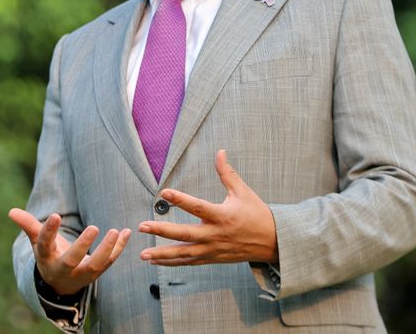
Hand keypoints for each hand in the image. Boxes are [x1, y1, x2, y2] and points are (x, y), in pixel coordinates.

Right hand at [9, 208, 130, 294]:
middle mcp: (64, 269)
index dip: (49, 231)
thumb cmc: (49, 256)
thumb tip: (11, 211)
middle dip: (83, 245)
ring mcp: (82, 273)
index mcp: (47, 259)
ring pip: (96, 265)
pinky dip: (120, 248)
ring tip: (116, 230)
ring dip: (108, 249)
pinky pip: (110, 262)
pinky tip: (127, 231)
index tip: (55, 215)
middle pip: (72, 260)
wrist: (61, 284)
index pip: (45, 245)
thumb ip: (28, 225)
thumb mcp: (38, 242)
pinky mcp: (97, 272)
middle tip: (94, 227)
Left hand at [138, 149, 277, 265]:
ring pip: (184, 254)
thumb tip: (219, 152)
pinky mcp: (213, 258)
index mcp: (223, 215)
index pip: (197, 206)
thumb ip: (227, 173)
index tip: (164, 192)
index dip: (181, 199)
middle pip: (185, 234)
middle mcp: (215, 234)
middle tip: (143, 226)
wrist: (272, 242)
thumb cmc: (257, 214)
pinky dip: (173, 263)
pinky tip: (157, 261)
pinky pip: (190, 262)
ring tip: (144, 254)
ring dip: (162, 254)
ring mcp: (213, 249)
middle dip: (162, 231)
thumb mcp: (243, 191)